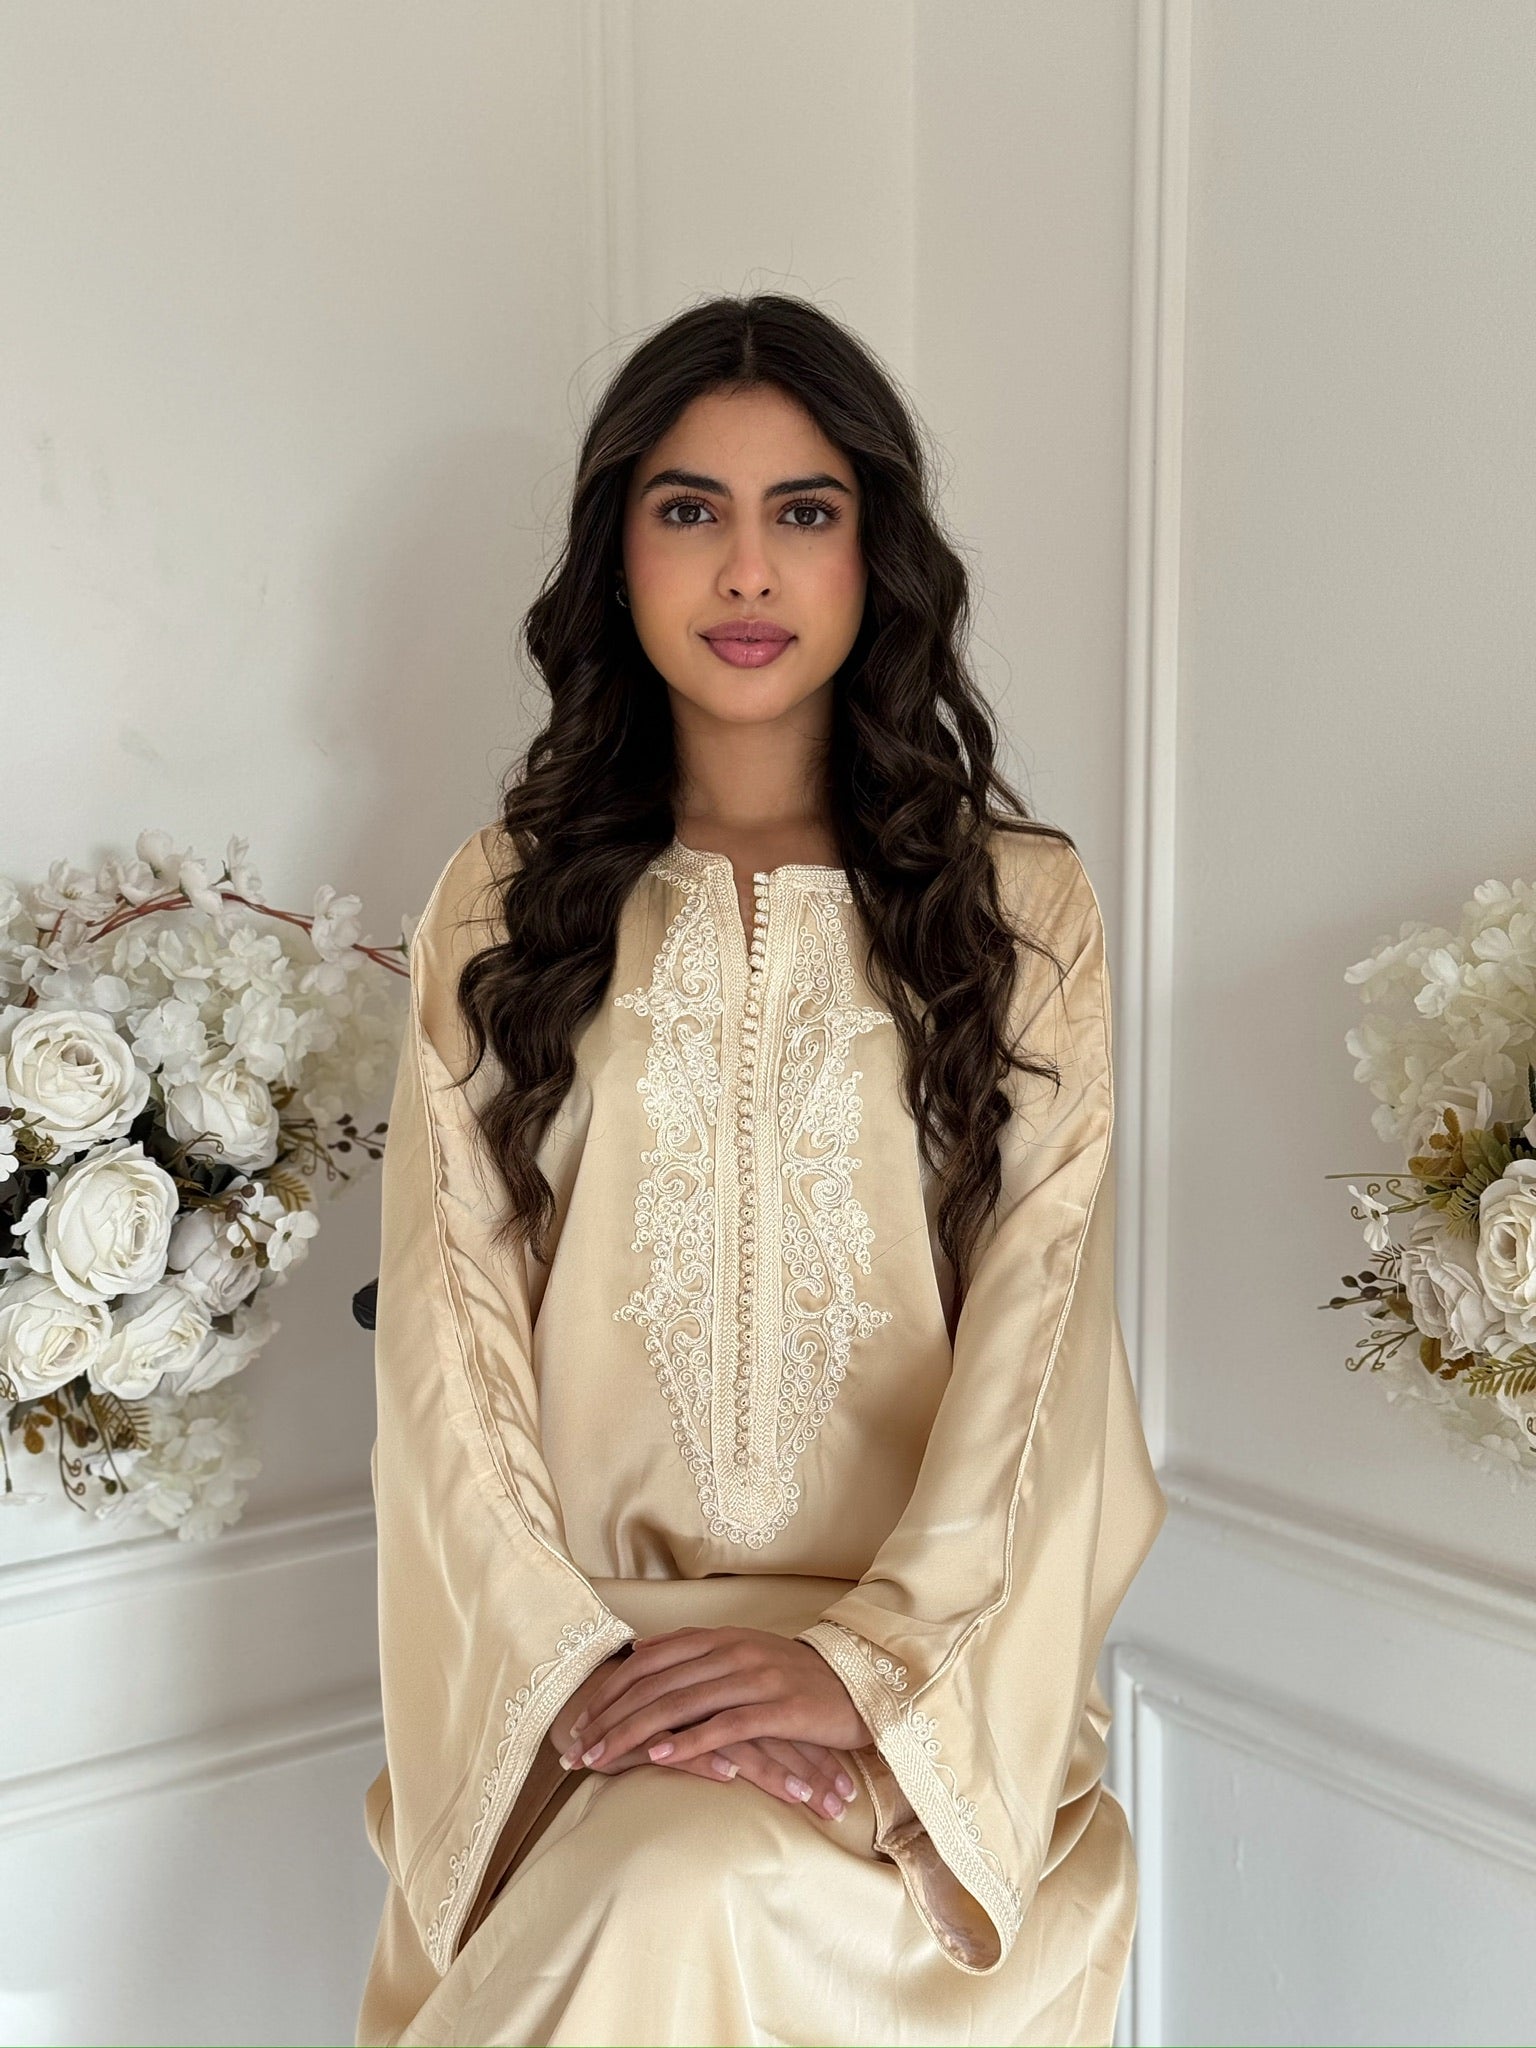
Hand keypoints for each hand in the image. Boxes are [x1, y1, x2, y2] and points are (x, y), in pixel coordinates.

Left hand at [556, 1627, 870, 1795]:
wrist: (858, 1685)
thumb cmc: (795, 1677)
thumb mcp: (743, 1652)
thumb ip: (695, 1650)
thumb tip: (641, 1649)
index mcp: (720, 1638)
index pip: (650, 1662)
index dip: (610, 1691)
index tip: (579, 1722)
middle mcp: (732, 1651)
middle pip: (656, 1685)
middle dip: (610, 1719)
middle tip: (577, 1750)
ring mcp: (754, 1678)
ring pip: (680, 1705)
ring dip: (633, 1734)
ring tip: (602, 1758)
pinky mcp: (777, 1708)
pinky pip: (723, 1725)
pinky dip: (686, 1741)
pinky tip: (656, 1756)